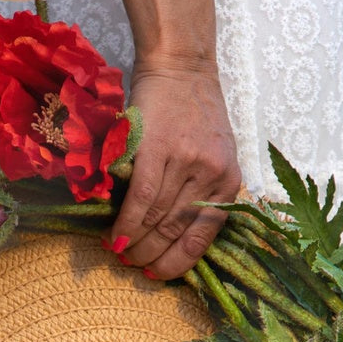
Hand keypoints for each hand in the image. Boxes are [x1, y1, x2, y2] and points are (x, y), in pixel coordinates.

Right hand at [108, 61, 240, 279]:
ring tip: (118, 252)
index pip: (203, 237)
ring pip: (156, 219)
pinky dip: (125, 223)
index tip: (158, 275)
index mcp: (229, 181)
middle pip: (175, 231)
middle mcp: (212, 174)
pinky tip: (114, 236)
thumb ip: (201, 192)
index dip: (178, 262)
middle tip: (131, 265)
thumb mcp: (214, 155)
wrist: (180, 66)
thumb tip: (169, 239)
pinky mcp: (158, 149)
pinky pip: (140, 199)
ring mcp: (186, 162)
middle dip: (151, 256)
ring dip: (134, 243)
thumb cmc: (194, 114)